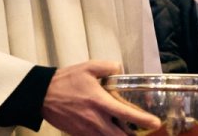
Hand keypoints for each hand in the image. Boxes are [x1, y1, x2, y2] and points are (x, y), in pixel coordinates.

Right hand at [40, 60, 160, 134]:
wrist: (42, 95)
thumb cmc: (66, 80)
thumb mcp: (89, 67)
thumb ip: (109, 67)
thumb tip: (121, 70)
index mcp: (100, 102)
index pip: (126, 114)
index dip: (143, 120)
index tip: (155, 123)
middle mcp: (95, 120)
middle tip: (143, 132)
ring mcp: (86, 130)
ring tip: (129, 133)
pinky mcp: (79, 135)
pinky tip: (111, 131)